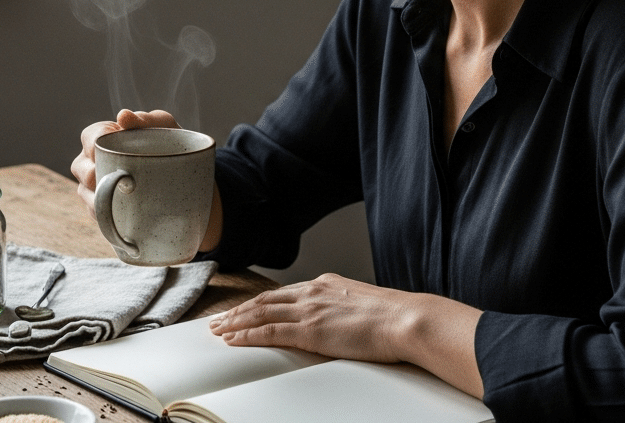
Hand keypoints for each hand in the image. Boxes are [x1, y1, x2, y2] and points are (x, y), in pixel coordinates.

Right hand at [70, 109, 179, 219]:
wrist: (190, 176)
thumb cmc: (171, 144)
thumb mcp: (164, 127)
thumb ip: (145, 119)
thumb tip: (123, 116)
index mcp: (105, 137)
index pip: (89, 136)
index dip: (94, 142)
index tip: (111, 148)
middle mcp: (95, 161)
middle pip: (80, 167)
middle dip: (92, 173)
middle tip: (116, 177)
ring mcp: (98, 186)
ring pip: (85, 193)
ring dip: (99, 197)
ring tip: (119, 199)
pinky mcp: (106, 210)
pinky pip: (98, 215)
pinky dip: (107, 216)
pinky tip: (121, 216)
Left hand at [208, 274, 484, 396]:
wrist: (406, 319)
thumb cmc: (396, 317)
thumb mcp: (364, 305)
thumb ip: (346, 309)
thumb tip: (341, 322)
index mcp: (327, 284)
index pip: (284, 293)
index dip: (261, 301)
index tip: (246, 309)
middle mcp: (313, 292)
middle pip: (266, 300)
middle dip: (240, 310)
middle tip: (220, 319)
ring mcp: (310, 310)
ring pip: (261, 313)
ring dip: (236, 322)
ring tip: (219, 330)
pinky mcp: (310, 330)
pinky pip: (269, 332)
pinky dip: (247, 335)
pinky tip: (234, 340)